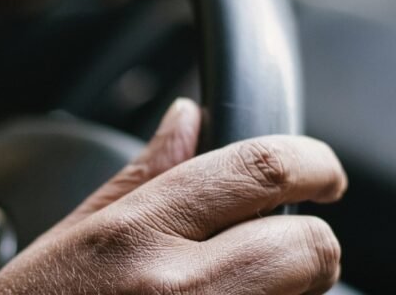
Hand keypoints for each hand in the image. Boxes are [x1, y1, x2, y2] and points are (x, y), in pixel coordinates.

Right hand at [0, 99, 347, 294]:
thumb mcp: (72, 238)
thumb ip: (143, 176)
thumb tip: (189, 118)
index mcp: (137, 233)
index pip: (259, 169)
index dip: (312, 161)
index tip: (323, 171)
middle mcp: (177, 289)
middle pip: (308, 246)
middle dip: (312, 242)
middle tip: (288, 246)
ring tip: (239, 292)